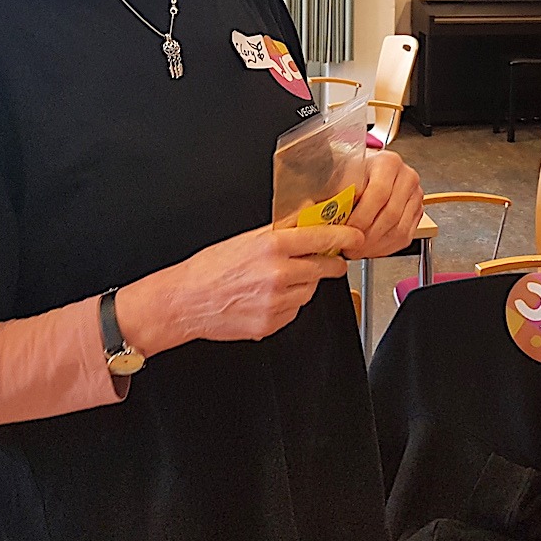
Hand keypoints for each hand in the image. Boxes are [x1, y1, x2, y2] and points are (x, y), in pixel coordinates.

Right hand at [115, 222, 363, 355]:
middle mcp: (278, 274)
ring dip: (305, 284)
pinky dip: (289, 303)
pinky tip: (269, 297)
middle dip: (329, 263)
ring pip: (310, 291)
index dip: (344, 236)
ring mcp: (275, 302)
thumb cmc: (210, 268)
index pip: (322, 238)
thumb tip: (309, 216)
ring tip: (280, 279)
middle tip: (326, 259)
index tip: (355, 236)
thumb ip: (282, 230)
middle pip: (324, 268)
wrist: (185, 301)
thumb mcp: (247, 238)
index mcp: (272, 246)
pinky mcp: (271, 324)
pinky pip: (294, 310)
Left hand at [344, 151, 423, 259]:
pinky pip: (404, 237)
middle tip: (349, 247)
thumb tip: (329, 220)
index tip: (346, 231)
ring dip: (376, 246)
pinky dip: (386, 248)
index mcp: (388, 163)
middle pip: (391, 214)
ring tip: (357, 250)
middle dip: (368, 237)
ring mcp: (415, 195)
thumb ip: (338, 196)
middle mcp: (406, 177)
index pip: (379, 193)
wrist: (362, 170)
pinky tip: (370, 249)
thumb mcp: (340, 176)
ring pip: (399, 230)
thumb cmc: (350, 172)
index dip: (362, 217)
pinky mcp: (417, 212)